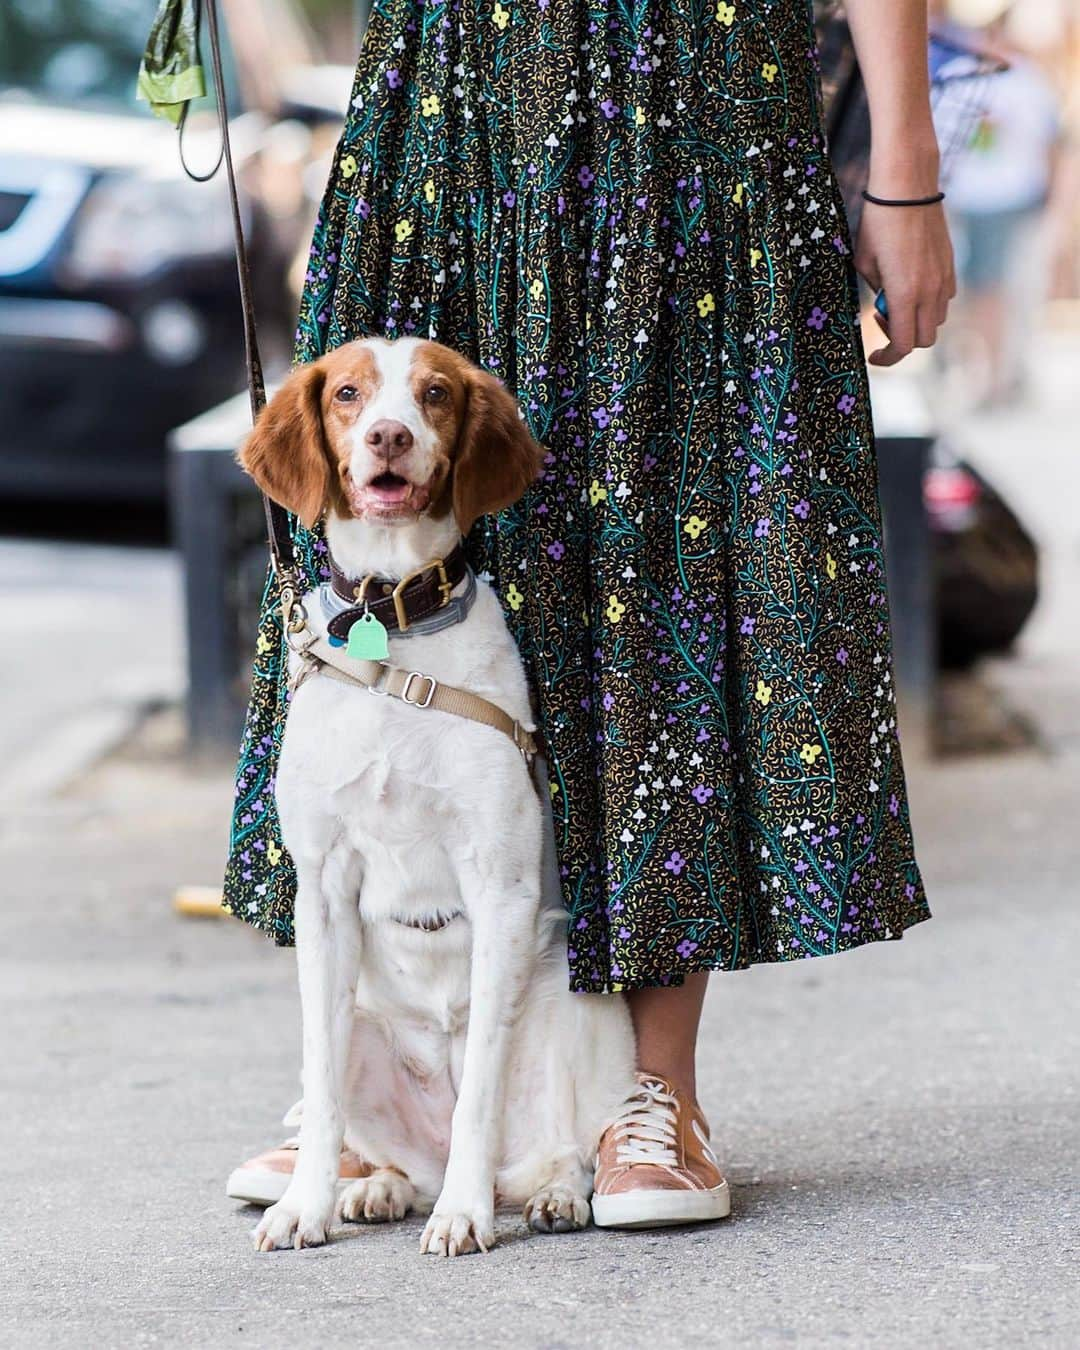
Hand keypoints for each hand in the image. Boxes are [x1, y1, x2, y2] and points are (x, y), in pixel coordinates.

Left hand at [854, 199, 955, 366]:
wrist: (908, 186)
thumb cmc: (878, 222)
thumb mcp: (864, 264)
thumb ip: (877, 291)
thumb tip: (886, 303)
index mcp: (905, 294)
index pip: (903, 345)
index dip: (888, 358)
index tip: (873, 356)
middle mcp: (929, 290)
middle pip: (924, 339)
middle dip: (902, 340)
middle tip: (882, 318)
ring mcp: (944, 278)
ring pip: (937, 320)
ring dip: (916, 320)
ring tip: (895, 298)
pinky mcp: (950, 264)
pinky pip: (945, 298)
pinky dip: (929, 303)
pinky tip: (913, 284)